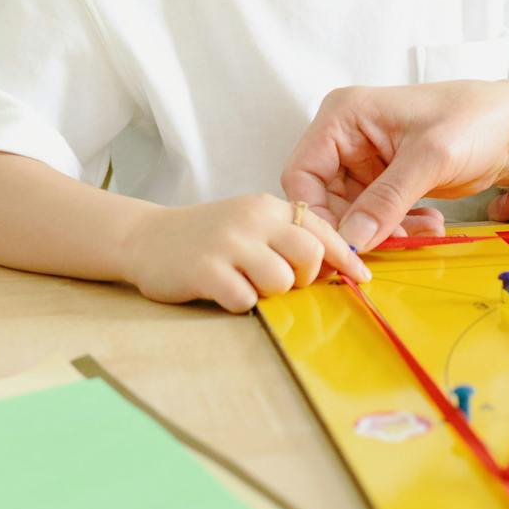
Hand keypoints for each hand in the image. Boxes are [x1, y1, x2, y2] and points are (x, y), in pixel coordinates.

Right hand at [121, 194, 369, 312]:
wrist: (146, 239)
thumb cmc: (209, 237)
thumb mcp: (251, 224)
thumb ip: (287, 238)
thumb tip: (334, 267)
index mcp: (267, 206)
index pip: (320, 228)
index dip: (344, 257)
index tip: (361, 278)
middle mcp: (251, 219)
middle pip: (308, 254)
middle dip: (305, 277)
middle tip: (283, 282)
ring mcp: (227, 243)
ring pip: (281, 280)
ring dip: (271, 292)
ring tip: (247, 284)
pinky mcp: (205, 271)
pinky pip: (245, 299)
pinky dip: (241, 302)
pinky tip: (225, 292)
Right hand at [283, 79, 508, 252]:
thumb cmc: (477, 120)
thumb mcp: (431, 157)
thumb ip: (388, 198)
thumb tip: (351, 241)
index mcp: (343, 116)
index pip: (302, 175)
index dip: (317, 216)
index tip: (343, 249)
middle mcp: (347, 137)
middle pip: (324, 199)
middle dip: (356, 229)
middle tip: (388, 249)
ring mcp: (367, 160)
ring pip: (352, 213)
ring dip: (382, 232)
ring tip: (421, 234)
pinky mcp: (389, 180)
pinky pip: (377, 216)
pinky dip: (398, 228)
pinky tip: (429, 227)